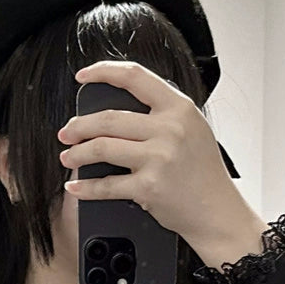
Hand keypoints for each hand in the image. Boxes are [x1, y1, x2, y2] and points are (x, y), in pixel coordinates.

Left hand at [56, 59, 265, 254]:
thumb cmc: (204, 172)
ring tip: (68, 156)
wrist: (217, 211)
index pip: (134, 77)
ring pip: (102, 148)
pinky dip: (85, 188)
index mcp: (179, 108)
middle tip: (67, 132)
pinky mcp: (148, 187)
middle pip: (109, 118)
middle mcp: (169, 129)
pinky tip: (76, 186)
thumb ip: (163, 113)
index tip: (83, 77)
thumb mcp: (193, 129)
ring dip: (77, 153)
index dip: (103, 72)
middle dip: (79, 125)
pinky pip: (107, 185)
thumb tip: (119, 107)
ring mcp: (158, 158)